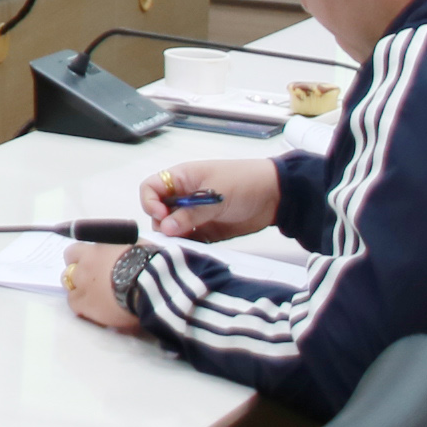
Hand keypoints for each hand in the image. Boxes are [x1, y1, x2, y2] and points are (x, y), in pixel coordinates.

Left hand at [64, 239, 143, 332]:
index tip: (88, 265)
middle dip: (77, 277)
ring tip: (96, 299)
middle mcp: (84, 266)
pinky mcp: (87, 305)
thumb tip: (121, 250)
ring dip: (80, 293)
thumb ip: (119, 249)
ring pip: (70, 289)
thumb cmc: (148, 261)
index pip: (73, 252)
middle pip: (68, 272)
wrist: (150, 283)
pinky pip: (75, 306)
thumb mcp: (134, 245)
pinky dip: (83, 307)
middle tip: (93, 284)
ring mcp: (83, 286)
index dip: (79, 260)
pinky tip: (96, 310)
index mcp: (95, 250)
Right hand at [136, 158, 278, 239]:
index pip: (150, 189)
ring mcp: (195, 215)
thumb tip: (165, 228)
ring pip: (173, 230)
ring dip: (176, 238)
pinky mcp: (207, 230)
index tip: (163, 217)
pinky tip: (197, 248)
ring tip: (189, 243)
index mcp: (181, 179)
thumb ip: (190, 214)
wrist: (275, 195)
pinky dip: (190, 246)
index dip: (150, 203)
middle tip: (177, 234)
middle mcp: (184, 197)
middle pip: (158, 213)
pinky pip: (190, 240)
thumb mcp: (214, 195)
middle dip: (163, 225)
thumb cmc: (245, 181)